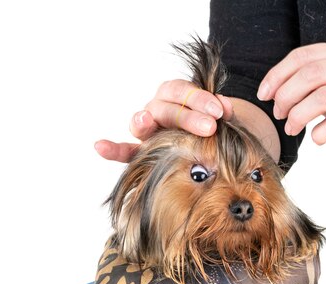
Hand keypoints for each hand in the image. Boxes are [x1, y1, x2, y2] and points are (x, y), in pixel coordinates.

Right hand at [95, 79, 232, 162]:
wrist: (210, 144)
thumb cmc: (214, 127)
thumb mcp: (221, 118)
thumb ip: (222, 112)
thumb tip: (225, 109)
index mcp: (176, 96)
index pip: (182, 91)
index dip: (199, 98)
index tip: (219, 110)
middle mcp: (158, 110)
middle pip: (166, 107)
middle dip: (188, 116)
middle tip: (210, 127)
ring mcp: (147, 130)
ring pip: (143, 122)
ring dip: (144, 121)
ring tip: (146, 120)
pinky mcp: (141, 152)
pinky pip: (125, 151)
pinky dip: (113, 150)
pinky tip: (100, 146)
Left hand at [257, 42, 325, 153]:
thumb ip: (312, 83)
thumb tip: (275, 94)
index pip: (303, 57)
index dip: (278, 75)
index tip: (264, 95)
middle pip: (311, 74)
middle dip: (287, 96)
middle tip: (279, 114)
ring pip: (325, 97)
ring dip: (300, 115)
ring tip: (292, 128)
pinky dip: (323, 131)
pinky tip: (316, 138)